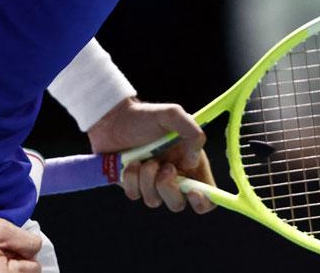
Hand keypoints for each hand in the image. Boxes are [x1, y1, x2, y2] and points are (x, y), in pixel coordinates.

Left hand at [87, 97, 215, 213]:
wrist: (114, 118)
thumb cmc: (146, 115)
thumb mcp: (172, 115)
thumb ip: (192, 133)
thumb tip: (193, 162)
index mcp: (190, 164)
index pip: (206, 195)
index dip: (204, 202)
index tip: (193, 192)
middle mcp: (174, 178)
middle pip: (178, 204)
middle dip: (169, 189)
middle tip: (165, 168)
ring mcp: (152, 184)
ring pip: (154, 201)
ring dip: (147, 179)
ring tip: (144, 159)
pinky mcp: (133, 186)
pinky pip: (135, 195)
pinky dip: (132, 179)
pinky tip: (131, 163)